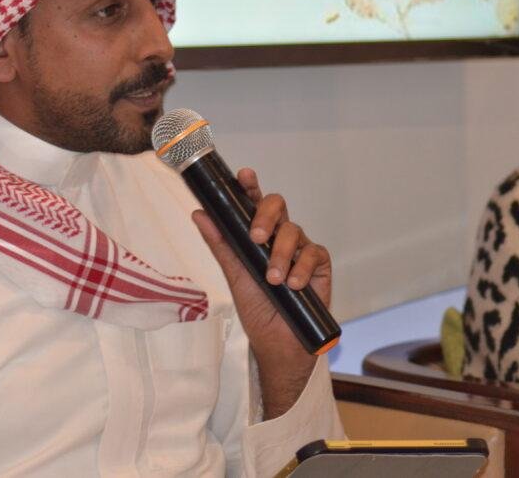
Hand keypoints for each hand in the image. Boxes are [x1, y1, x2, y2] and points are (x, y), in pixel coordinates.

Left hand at [191, 167, 331, 418]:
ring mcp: (300, 249)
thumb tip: (199, 214)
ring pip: (293, 230)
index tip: (244, 175)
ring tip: (273, 280)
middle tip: (256, 237)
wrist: (279, 343)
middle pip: (278, 206)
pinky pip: (314, 253)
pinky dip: (302, 267)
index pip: (253, 204)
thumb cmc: (257, 310)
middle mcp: (278, 237)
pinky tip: (293, 285)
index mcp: (256, 236)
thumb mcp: (234, 276)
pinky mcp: (319, 265)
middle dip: (266, 216)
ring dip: (281, 254)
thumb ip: (220, 244)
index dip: (250, 186)